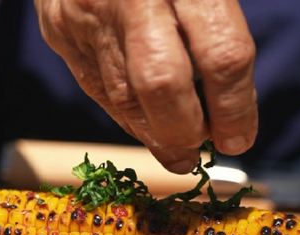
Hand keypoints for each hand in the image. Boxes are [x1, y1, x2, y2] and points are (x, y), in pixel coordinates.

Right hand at [35, 0, 257, 173]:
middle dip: (186, 131)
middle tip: (199, 150)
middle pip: (163, 83)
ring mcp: (88, 16)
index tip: (238, 137)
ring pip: (124, 96)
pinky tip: (145, 127)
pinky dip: (127, 117)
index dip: (234, 107)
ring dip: (155, 136)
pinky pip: (97, 90)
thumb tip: (224, 110)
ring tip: (176, 153)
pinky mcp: (61, 33)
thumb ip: (214, 35)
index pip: (222, 54)